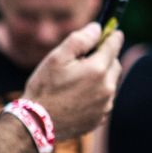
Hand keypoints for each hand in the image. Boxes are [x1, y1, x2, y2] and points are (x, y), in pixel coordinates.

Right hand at [23, 23, 123, 139]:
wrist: (36, 124)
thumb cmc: (44, 88)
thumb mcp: (56, 58)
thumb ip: (80, 40)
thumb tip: (98, 29)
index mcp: (97, 69)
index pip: (114, 45)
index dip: (113, 36)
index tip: (114, 31)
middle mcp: (107, 87)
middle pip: (114, 64)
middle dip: (105, 57)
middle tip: (87, 58)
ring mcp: (106, 104)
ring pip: (110, 82)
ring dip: (101, 77)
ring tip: (78, 80)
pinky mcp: (101, 117)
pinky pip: (105, 99)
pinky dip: (97, 94)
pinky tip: (78, 96)